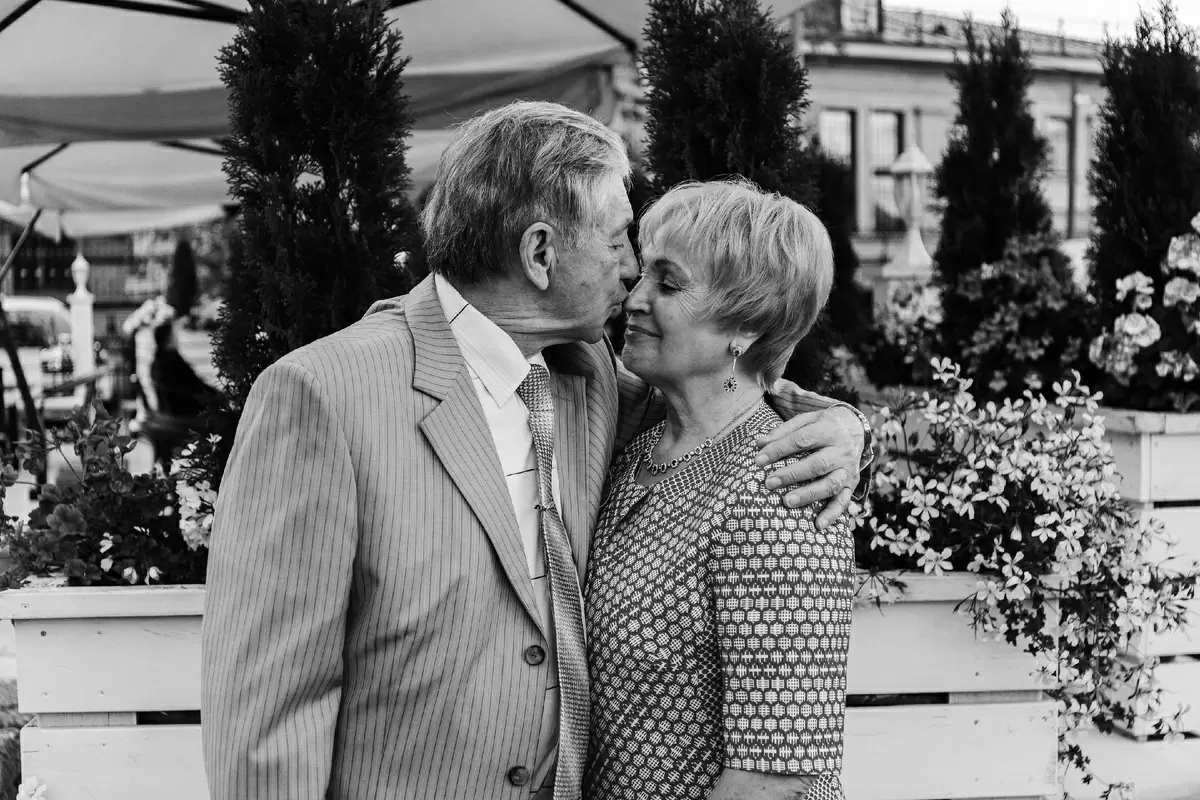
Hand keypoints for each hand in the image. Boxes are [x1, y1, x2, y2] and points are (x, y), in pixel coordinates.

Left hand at [754, 404, 863, 526]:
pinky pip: (844, 500)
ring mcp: (848, 468)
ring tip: (786, 502)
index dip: (779, 449)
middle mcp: (841, 450)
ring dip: (809, 494)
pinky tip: (818, 525)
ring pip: (831, 484)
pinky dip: (832, 514)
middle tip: (769, 482)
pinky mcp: (852, 483)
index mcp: (829, 429)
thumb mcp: (806, 419)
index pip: (802, 439)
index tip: (759, 460)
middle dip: (792, 474)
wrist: (856, 427)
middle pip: (817, 464)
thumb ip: (784, 431)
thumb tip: (759, 444)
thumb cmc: (824, 424)